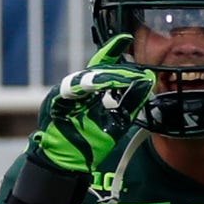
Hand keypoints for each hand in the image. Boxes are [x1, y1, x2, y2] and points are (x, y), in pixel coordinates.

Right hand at [27, 36, 151, 182]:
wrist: (65, 164)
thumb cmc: (87, 144)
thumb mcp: (116, 123)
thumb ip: (130, 104)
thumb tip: (147, 83)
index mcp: (87, 91)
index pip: (102, 67)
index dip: (113, 51)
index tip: (126, 38)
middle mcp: (75, 88)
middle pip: (97, 70)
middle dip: (119, 71)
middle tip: (139, 71)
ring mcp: (64, 92)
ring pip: (88, 77)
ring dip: (109, 76)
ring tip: (129, 77)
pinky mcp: (56, 100)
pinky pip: (75, 87)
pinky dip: (91, 84)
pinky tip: (106, 83)